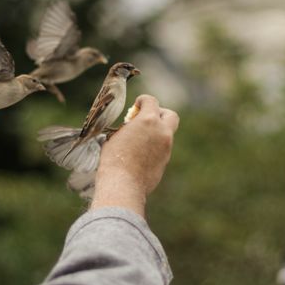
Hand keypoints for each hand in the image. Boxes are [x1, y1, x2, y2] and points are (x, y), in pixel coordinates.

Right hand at [91, 95, 178, 215]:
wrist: (123, 183)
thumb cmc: (114, 159)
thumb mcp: (116, 136)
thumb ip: (129, 128)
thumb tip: (131, 129)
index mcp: (148, 120)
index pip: (151, 101)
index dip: (143, 101)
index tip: (138, 105)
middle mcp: (162, 131)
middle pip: (170, 115)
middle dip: (160, 114)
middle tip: (148, 119)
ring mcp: (166, 147)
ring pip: (166, 134)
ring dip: (157, 133)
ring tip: (141, 140)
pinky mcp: (165, 161)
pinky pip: (163, 149)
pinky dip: (155, 148)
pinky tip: (142, 154)